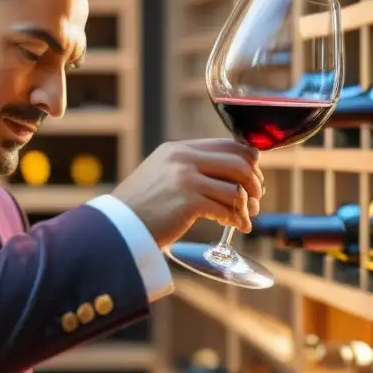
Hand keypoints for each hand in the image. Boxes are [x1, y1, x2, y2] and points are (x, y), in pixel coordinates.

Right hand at [111, 139, 264, 247]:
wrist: (116, 227)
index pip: (228, 145)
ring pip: (236, 187)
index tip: (252, 179)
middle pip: (239, 162)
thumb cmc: (139, 208)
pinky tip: (238, 227)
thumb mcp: (161, 176)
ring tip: (247, 218)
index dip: (248, 161)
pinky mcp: (188, 201)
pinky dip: (237, 219)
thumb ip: (188, 170)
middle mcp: (183, 158)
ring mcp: (185, 178)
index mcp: (178, 149)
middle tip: (256, 200)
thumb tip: (226, 178)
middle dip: (254, 182)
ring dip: (247, 205)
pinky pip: (226, 208)